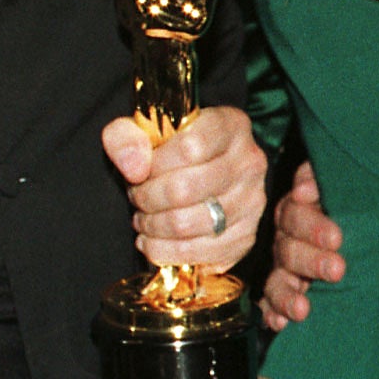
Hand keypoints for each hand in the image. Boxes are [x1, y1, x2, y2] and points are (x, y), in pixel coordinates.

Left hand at [101, 105, 265, 272]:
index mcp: (231, 125)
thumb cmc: (169, 151)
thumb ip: (126, 138)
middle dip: (147, 198)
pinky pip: (196, 252)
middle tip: (137, 197)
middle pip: (185, 189)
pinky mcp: (245, 238)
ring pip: (187, 224)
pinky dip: (163, 251)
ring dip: (153, 226)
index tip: (140, 171)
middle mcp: (250, 162)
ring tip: (143, 218)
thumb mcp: (142, 130)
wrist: (197, 175)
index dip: (154, 164)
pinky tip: (152, 240)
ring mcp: (252, 202)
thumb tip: (134, 168)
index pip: (190, 146)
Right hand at [262, 160, 342, 331]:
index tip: (336, 239)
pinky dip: (274, 314)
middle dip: (312, 262)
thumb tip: (302, 191)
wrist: (362, 231)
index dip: (312, 226)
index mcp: (296, 211)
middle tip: (337, 270)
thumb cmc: (351, 203)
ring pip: (277, 281)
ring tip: (302, 310)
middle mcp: (286, 240)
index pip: (295, 215)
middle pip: (289, 250)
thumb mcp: (341, 184)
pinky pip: (271, 305)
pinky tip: (279, 324)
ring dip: (288, 296)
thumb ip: (318, 179)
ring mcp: (283, 269)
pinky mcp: (283, 294)